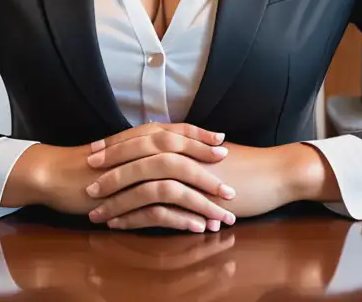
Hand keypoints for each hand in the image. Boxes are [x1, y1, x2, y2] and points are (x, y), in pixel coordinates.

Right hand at [4, 122, 233, 231]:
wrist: (56, 175)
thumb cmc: (90, 165)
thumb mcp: (123, 150)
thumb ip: (146, 148)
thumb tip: (174, 151)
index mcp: (139, 136)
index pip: (176, 132)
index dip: (200, 138)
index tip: (224, 144)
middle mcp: (136, 149)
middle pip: (180, 156)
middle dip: (209, 173)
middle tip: (232, 190)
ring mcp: (129, 174)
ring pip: (173, 184)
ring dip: (201, 202)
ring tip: (222, 217)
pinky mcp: (121, 198)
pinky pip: (156, 209)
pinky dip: (179, 218)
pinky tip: (196, 228)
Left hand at [88, 140, 329, 228]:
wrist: (275, 174)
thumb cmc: (246, 165)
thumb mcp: (210, 154)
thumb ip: (186, 151)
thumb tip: (165, 153)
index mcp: (184, 139)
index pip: (142, 137)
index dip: (117, 144)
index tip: (94, 151)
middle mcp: (183, 151)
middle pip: (137, 154)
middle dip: (109, 166)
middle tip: (87, 175)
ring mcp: (189, 173)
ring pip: (142, 181)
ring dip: (116, 196)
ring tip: (96, 210)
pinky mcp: (196, 196)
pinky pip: (158, 206)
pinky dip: (135, 216)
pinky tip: (120, 225)